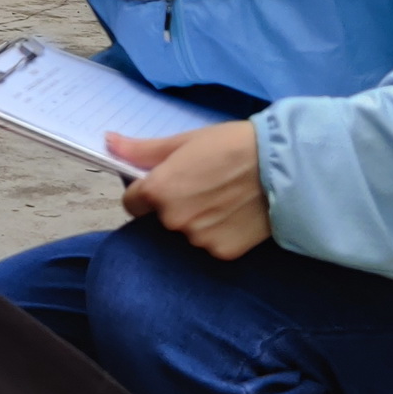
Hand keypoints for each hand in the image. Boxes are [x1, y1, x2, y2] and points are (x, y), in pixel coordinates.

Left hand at [110, 121, 271, 258]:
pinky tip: (236, 213)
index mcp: (159, 190)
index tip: (164, 183)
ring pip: (187, 232)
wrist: (283, 167)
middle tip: (202, 185)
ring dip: (197, 220)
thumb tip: (109, 142)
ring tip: (223, 197)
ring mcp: (198, 239)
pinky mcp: (223, 252)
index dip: (145, 192)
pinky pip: (211, 243)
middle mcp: (173, 220)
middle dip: (174, 205)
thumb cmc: (232, 145)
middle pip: (161, 218)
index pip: (132, 202)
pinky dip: (219, 232)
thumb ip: (143, 150)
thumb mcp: (185, 141)